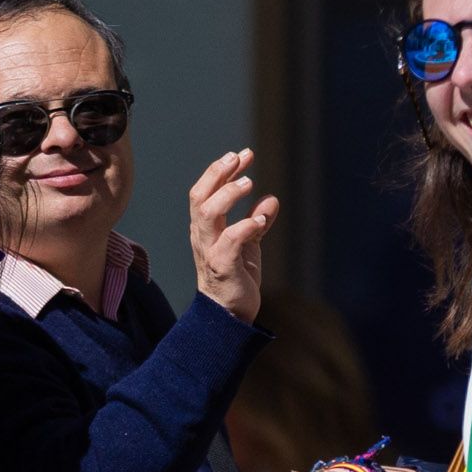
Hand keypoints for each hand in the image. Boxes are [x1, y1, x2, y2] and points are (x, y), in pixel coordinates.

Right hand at [187, 150, 277, 321]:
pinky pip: (229, 242)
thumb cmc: (235, 279)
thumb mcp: (248, 245)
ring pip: (207, 214)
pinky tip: (260, 219)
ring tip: (249, 183)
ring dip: (228, 195)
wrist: (229, 316)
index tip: (242, 155)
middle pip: (200, 196)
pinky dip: (245, 226)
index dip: (221, 171)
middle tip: (241, 158)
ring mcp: (210, 251)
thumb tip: (271, 199)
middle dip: (218, 173)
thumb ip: (256, 222)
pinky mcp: (222, 267)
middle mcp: (202, 236)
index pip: (204, 192)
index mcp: (205, 229)